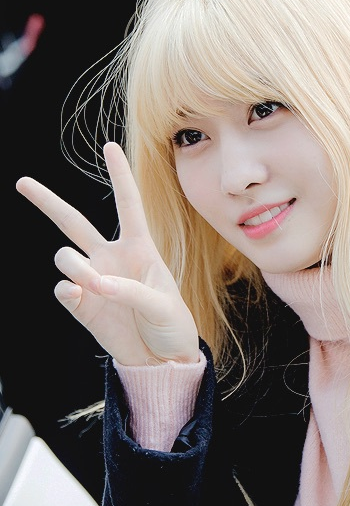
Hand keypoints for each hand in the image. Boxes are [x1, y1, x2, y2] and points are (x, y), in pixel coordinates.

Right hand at [16, 142, 199, 365]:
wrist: (161, 359)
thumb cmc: (171, 324)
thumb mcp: (163, 305)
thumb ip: (132, 291)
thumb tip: (96, 284)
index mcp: (139, 248)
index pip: (128, 204)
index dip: (119, 175)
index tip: (110, 145)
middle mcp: (111, 257)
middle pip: (73, 222)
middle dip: (47, 202)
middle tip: (22, 183)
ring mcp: (92, 280)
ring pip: (64, 257)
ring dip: (75, 267)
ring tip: (96, 286)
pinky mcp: (81, 305)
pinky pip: (62, 289)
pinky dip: (66, 290)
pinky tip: (79, 295)